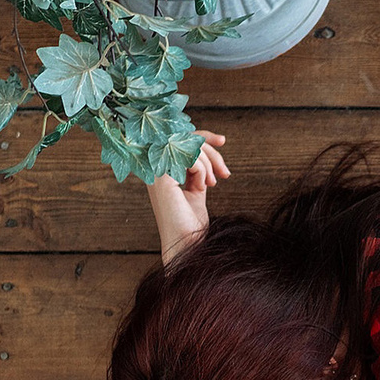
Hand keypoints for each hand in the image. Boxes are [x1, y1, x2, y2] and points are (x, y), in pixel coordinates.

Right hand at [147, 130, 230, 263]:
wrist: (187, 242)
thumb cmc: (191, 222)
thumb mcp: (197, 187)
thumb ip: (198, 168)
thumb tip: (210, 148)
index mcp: (161, 168)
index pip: (180, 139)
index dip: (203, 136)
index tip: (223, 142)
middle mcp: (154, 167)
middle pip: (186, 139)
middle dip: (212, 151)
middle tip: (225, 172)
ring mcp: (155, 171)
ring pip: (189, 146)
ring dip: (208, 164)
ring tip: (211, 184)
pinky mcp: (161, 177)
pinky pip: (189, 157)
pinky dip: (202, 170)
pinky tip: (203, 187)